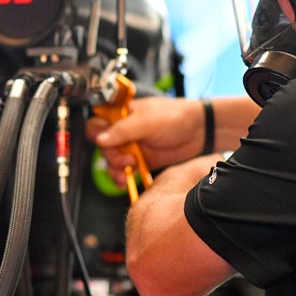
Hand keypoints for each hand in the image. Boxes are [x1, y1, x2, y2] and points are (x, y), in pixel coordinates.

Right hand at [86, 97, 205, 186]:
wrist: (199, 132)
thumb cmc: (175, 117)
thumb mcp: (147, 122)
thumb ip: (123, 130)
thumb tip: (100, 140)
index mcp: (121, 114)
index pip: (97, 122)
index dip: (96, 132)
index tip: (103, 142)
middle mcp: (123, 130)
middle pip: (102, 146)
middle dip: (111, 155)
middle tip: (127, 159)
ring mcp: (131, 146)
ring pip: (111, 160)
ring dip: (116, 168)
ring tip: (128, 171)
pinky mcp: (139, 160)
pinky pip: (123, 171)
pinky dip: (121, 177)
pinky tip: (125, 181)